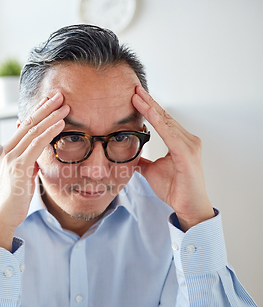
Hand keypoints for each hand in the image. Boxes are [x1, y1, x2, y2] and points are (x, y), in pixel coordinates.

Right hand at [0, 92, 69, 250]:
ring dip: (51, 116)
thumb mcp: (21, 175)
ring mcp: (11, 158)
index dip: (38, 112)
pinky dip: (49, 132)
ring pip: (33, 131)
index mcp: (6, 151)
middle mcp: (6, 151)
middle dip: (45, 108)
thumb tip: (37, 153)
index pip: (23, 126)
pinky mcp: (18, 167)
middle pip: (28, 123)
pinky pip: (36, 144)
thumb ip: (27, 161)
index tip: (50, 102)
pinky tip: (60, 124)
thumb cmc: (13, 198)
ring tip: (65, 106)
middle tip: (60, 95)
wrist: (2, 216)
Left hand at [132, 86, 214, 230]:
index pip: (162, 120)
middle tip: (134, 88)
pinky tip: (148, 112)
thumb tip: (131, 155)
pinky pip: (170, 134)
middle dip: (148, 102)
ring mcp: (188, 145)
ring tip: (137, 96)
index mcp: (179, 142)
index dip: (148, 108)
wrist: (187, 206)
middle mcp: (187, 139)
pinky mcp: (186, 153)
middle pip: (164, 116)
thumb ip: (142, 161)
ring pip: (166, 122)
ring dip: (150, 107)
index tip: (134, 96)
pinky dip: (158, 122)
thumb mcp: (151, 171)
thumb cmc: (175, 188)